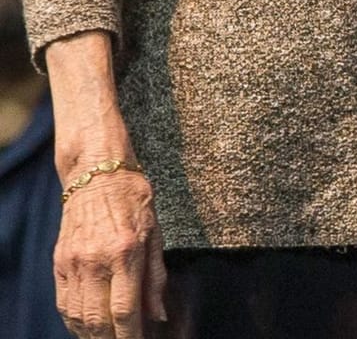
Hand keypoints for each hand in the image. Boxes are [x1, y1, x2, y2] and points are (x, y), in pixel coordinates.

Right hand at [52, 167, 165, 338]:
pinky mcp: (60, 261)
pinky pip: (64, 302)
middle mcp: (96, 260)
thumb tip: (158, 314)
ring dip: (91, 335)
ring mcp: (74, 262)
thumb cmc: (134, 198)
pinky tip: (86, 327)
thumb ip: (156, 276)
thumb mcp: (156, 232)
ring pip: (78, 315)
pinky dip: (74, 321)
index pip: (125, 309)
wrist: (96, 172)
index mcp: (125, 252)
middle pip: (98, 319)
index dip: (132, 335)